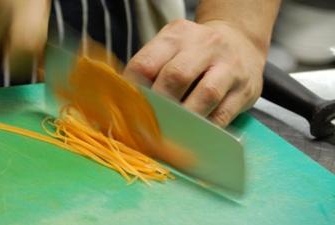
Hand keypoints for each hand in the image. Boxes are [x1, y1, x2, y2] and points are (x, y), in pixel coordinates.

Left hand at [124, 19, 265, 126]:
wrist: (241, 41)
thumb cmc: (197, 51)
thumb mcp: (173, 46)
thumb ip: (152, 68)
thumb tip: (127, 103)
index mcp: (177, 35)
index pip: (146, 63)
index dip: (133, 91)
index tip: (128, 109)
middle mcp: (205, 45)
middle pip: (175, 77)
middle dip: (159, 105)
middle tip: (149, 124)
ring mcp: (229, 66)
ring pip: (205, 95)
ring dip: (185, 119)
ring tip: (172, 131)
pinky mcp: (245, 89)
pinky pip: (223, 114)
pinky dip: (206, 128)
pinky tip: (194, 133)